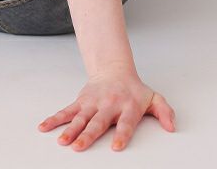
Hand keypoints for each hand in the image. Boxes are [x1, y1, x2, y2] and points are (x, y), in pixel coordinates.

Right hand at [37, 66, 175, 151]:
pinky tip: (45, 127)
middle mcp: (108, 105)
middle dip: (88, 135)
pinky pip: (66, 111)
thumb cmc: (133, 90)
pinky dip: (55, 119)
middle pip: (97, 122)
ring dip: (70, 129)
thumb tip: (171, 127)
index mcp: (127, 107)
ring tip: (62, 141)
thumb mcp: (153, 98)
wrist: (114, 70)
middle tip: (79, 147)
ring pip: (80, 118)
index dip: (121, 135)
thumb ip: (164, 111)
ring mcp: (92, 103)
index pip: (125, 123)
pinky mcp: (81, 101)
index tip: (116, 147)